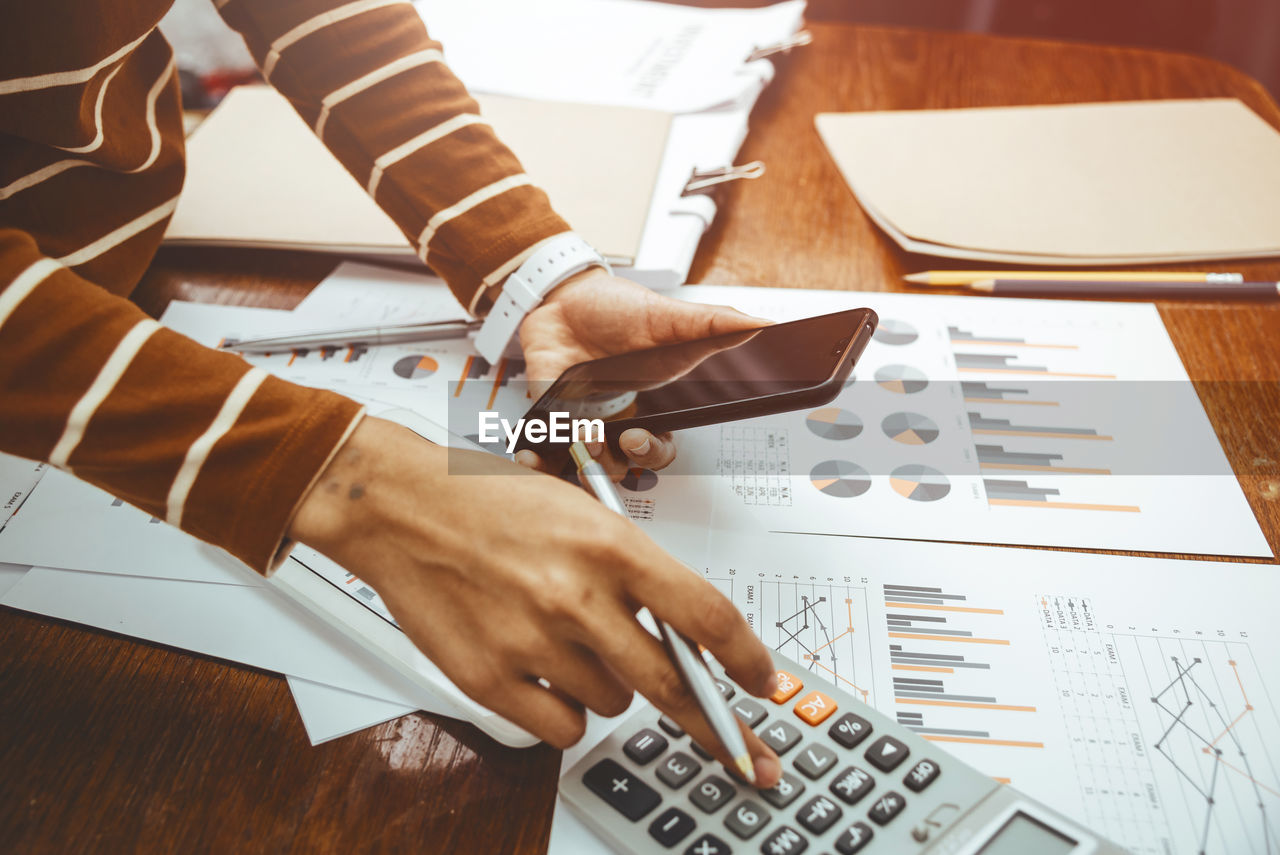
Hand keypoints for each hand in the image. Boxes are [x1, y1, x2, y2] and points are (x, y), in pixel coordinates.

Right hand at [288, 416, 782, 785]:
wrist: (402, 509)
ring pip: (612, 704)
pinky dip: (563, 712)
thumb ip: (634, 572)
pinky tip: (542, 673)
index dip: (747, 658)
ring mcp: (533, 642)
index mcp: (610, 545)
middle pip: (671, 684)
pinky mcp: (490, 679)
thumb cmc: (491, 503)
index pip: (706, 614)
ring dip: (608, 687)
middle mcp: (577, 596)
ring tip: (568, 642)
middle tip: (740, 749)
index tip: (763, 683)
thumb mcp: (582, 514)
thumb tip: (685, 634)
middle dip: (712, 723)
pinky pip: (561, 728)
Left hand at [516, 268, 765, 474]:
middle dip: (613, 465)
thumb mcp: (667, 316)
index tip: (639, 438)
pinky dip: (534, 459)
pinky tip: (530, 457)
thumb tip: (761, 325)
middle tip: (604, 446)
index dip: (651, 454)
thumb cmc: (616, 311)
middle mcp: (615, 422)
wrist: (563, 296)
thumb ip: (713, 325)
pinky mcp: (546, 417)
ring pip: (581, 467)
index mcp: (650, 406)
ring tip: (576, 433)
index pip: (658, 450)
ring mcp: (578, 422)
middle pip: (620, 469)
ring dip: (577, 461)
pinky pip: (540, 453)